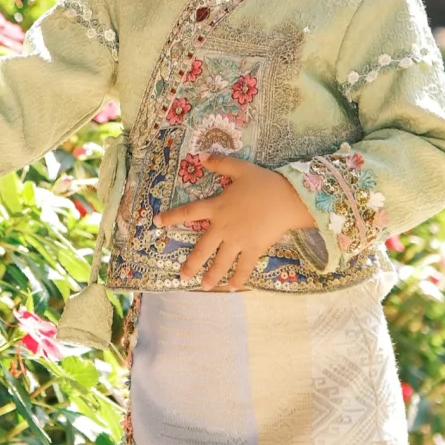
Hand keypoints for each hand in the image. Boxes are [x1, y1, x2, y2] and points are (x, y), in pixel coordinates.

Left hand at [156, 154, 314, 289]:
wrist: (288, 198)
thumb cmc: (264, 183)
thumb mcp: (240, 168)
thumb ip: (219, 163)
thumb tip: (201, 157)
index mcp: (217, 207)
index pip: (189, 212)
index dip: (171, 217)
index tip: (156, 222)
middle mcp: (223, 227)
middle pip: (203, 248)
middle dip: (191, 263)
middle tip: (182, 275)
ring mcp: (238, 241)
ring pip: (221, 262)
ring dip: (212, 276)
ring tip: (204, 287)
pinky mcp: (253, 249)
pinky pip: (244, 267)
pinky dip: (238, 278)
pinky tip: (232, 287)